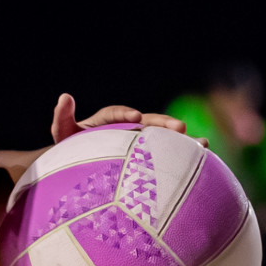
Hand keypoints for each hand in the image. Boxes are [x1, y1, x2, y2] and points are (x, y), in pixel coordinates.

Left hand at [49, 93, 192, 143]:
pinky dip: (184, 153)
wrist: (77, 168)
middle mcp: (126, 128)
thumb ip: (62, 119)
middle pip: (147, 122)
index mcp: (106, 121)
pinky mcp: (147, 155)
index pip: (115, 113)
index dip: (126, 113)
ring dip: (181, 140)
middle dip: (163, 124)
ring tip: (201, 144)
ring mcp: (138, 142)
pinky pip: (167, 153)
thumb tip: (65, 97)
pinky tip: (204, 156)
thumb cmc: (70, 150)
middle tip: (179, 127)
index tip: (136, 118)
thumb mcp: (63, 135)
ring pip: (161, 137)